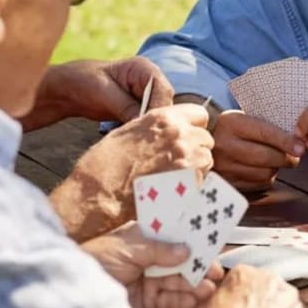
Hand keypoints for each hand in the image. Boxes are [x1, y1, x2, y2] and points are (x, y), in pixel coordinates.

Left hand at [23, 57, 172, 129]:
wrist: (69, 89)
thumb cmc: (83, 81)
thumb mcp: (104, 93)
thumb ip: (126, 107)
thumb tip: (143, 124)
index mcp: (144, 69)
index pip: (162, 90)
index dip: (159, 108)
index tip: (148, 126)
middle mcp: (150, 82)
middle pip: (164, 105)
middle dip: (155, 121)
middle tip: (146, 140)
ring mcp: (146, 97)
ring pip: (157, 116)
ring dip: (149, 129)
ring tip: (139, 143)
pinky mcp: (140, 111)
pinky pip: (147, 123)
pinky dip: (141, 132)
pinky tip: (134, 142)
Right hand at [50, 103, 213, 240]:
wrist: (99, 193)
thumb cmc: (106, 164)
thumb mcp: (130, 131)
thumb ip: (157, 127)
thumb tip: (171, 129)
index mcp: (164, 118)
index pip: (200, 113)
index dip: (194, 126)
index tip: (186, 136)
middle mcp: (179, 134)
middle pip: (206, 138)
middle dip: (196, 148)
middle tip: (177, 161)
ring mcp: (187, 158)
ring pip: (207, 159)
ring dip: (196, 167)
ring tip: (174, 177)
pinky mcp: (190, 182)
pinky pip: (202, 180)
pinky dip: (192, 185)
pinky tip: (173, 189)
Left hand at [82, 222, 222, 307]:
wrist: (71, 294)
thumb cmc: (95, 261)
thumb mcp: (128, 248)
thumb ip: (158, 250)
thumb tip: (186, 250)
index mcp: (141, 239)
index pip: (171, 236)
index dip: (191, 238)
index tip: (211, 241)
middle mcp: (146, 259)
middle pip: (178, 262)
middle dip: (197, 265)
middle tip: (217, 271)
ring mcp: (146, 282)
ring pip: (176, 282)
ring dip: (194, 284)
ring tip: (209, 287)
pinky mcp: (144, 304)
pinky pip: (168, 302)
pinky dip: (182, 301)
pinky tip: (195, 300)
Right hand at [212, 110, 303, 190]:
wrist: (202, 141)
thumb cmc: (232, 128)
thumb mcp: (243, 118)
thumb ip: (267, 126)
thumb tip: (297, 141)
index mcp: (231, 123)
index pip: (265, 133)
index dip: (286, 142)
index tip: (301, 148)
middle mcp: (225, 145)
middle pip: (266, 157)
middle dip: (287, 158)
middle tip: (294, 156)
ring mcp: (224, 166)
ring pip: (264, 173)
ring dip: (276, 168)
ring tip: (275, 161)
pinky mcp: (227, 182)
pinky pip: (257, 185)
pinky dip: (266, 178)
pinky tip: (263, 169)